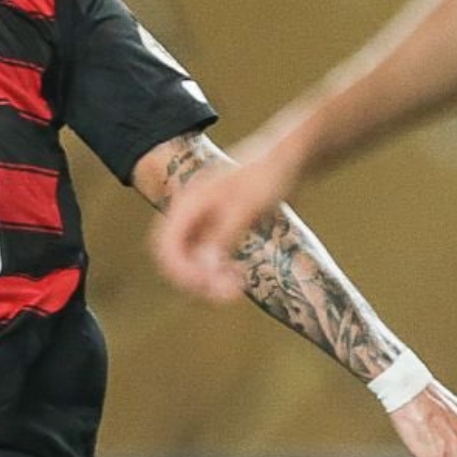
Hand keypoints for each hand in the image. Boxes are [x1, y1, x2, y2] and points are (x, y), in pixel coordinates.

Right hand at [148, 140, 301, 302]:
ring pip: (191, 264)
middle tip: (228, 295)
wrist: (289, 161)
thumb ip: (223, 237)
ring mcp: (203, 224)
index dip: (179, 271)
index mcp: (188, 203)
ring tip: (236, 289)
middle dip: (195, 282)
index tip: (206, 286)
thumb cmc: (267, 177)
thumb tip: (204, 271)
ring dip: (207, 282)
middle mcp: (190, 215)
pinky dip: (217, 274)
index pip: (166, 246)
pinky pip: (207, 261)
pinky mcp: (218, 232)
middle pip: (176, 260)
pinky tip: (238, 277)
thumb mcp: (246, 208)